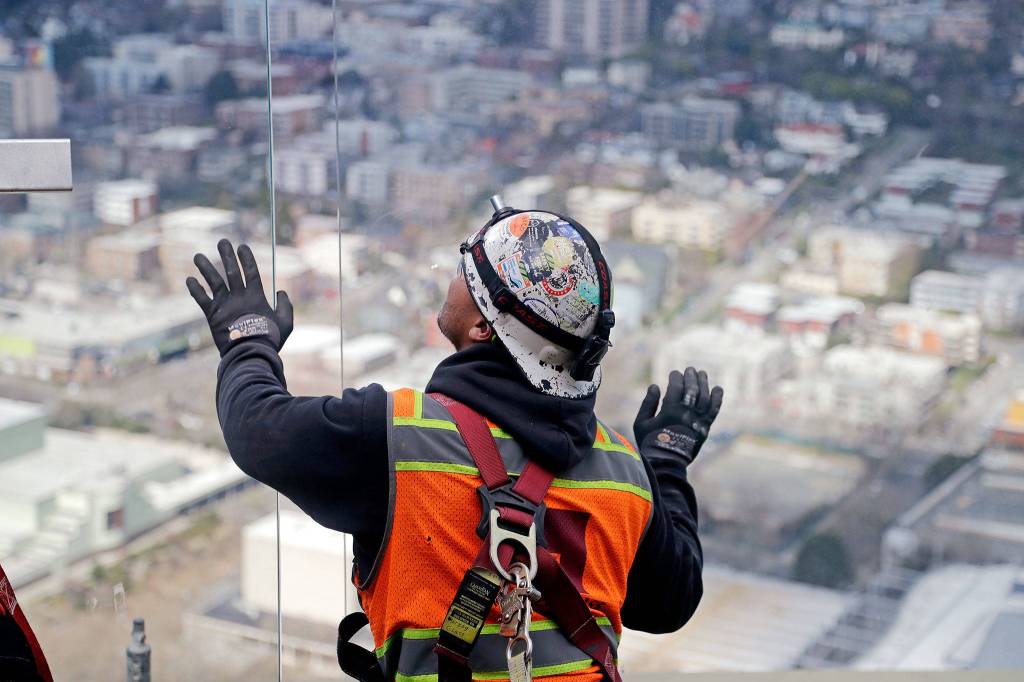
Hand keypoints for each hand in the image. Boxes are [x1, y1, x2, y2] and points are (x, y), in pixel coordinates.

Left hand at [186, 239, 293, 355]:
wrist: (250, 353)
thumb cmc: (269, 339)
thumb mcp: (286, 323)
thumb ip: (286, 306)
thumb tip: (281, 292)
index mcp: (256, 296)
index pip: (251, 271)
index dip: (246, 258)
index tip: (242, 247)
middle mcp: (239, 297)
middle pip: (232, 271)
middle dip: (227, 255)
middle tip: (223, 242)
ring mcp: (224, 305)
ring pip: (214, 281)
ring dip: (205, 267)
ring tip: (197, 256)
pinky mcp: (212, 315)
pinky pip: (201, 299)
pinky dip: (195, 289)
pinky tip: (190, 279)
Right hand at [633, 367, 723, 464]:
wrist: (666, 464)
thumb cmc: (650, 443)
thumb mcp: (641, 423)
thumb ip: (648, 404)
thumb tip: (655, 386)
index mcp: (670, 412)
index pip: (676, 388)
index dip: (676, 378)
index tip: (674, 373)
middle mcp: (686, 414)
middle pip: (692, 390)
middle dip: (691, 377)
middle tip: (690, 369)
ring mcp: (697, 421)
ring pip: (705, 397)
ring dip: (704, 383)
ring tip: (702, 374)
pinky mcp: (705, 429)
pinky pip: (714, 411)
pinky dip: (717, 399)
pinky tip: (718, 389)